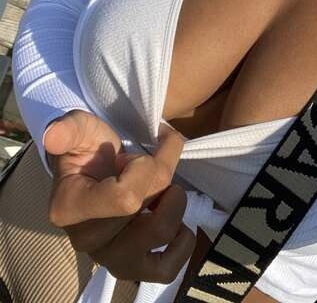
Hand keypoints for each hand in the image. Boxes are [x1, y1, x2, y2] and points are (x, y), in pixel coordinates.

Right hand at [44, 110, 195, 283]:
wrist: (92, 169)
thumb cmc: (87, 148)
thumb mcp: (79, 128)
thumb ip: (68, 128)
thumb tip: (53, 136)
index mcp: (69, 209)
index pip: (126, 198)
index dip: (142, 168)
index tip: (128, 157)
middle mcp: (86, 242)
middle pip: (148, 216)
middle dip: (161, 179)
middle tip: (147, 167)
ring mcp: (109, 258)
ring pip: (161, 236)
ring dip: (174, 204)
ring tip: (162, 190)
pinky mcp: (132, 268)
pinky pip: (166, 270)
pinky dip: (182, 243)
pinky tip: (178, 220)